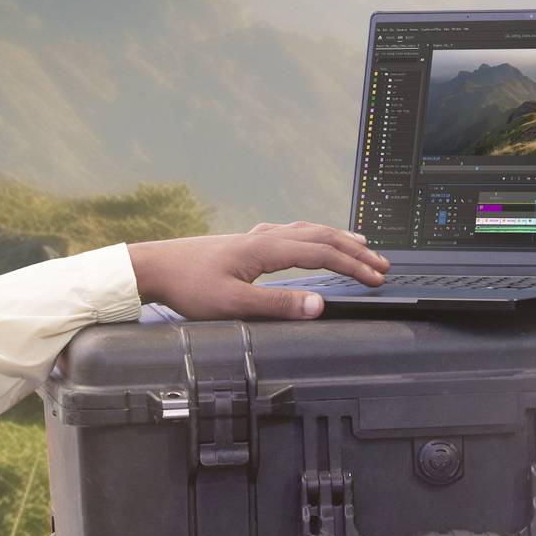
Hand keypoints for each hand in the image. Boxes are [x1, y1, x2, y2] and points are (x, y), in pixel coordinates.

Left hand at [127, 222, 388, 319]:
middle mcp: (265, 237)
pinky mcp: (245, 242)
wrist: (155, 267)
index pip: (323, 253)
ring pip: (306, 230)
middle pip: (321, 236)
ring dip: (336, 239)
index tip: (376, 278)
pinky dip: (312, 235)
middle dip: (354, 250)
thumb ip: (277, 305)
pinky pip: (290, 232)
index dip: (353, 266)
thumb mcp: (233, 304)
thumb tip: (319, 305)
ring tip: (359, 245)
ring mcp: (255, 237)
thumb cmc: (189, 286)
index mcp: (267, 249)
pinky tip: (308, 239)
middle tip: (381, 264)